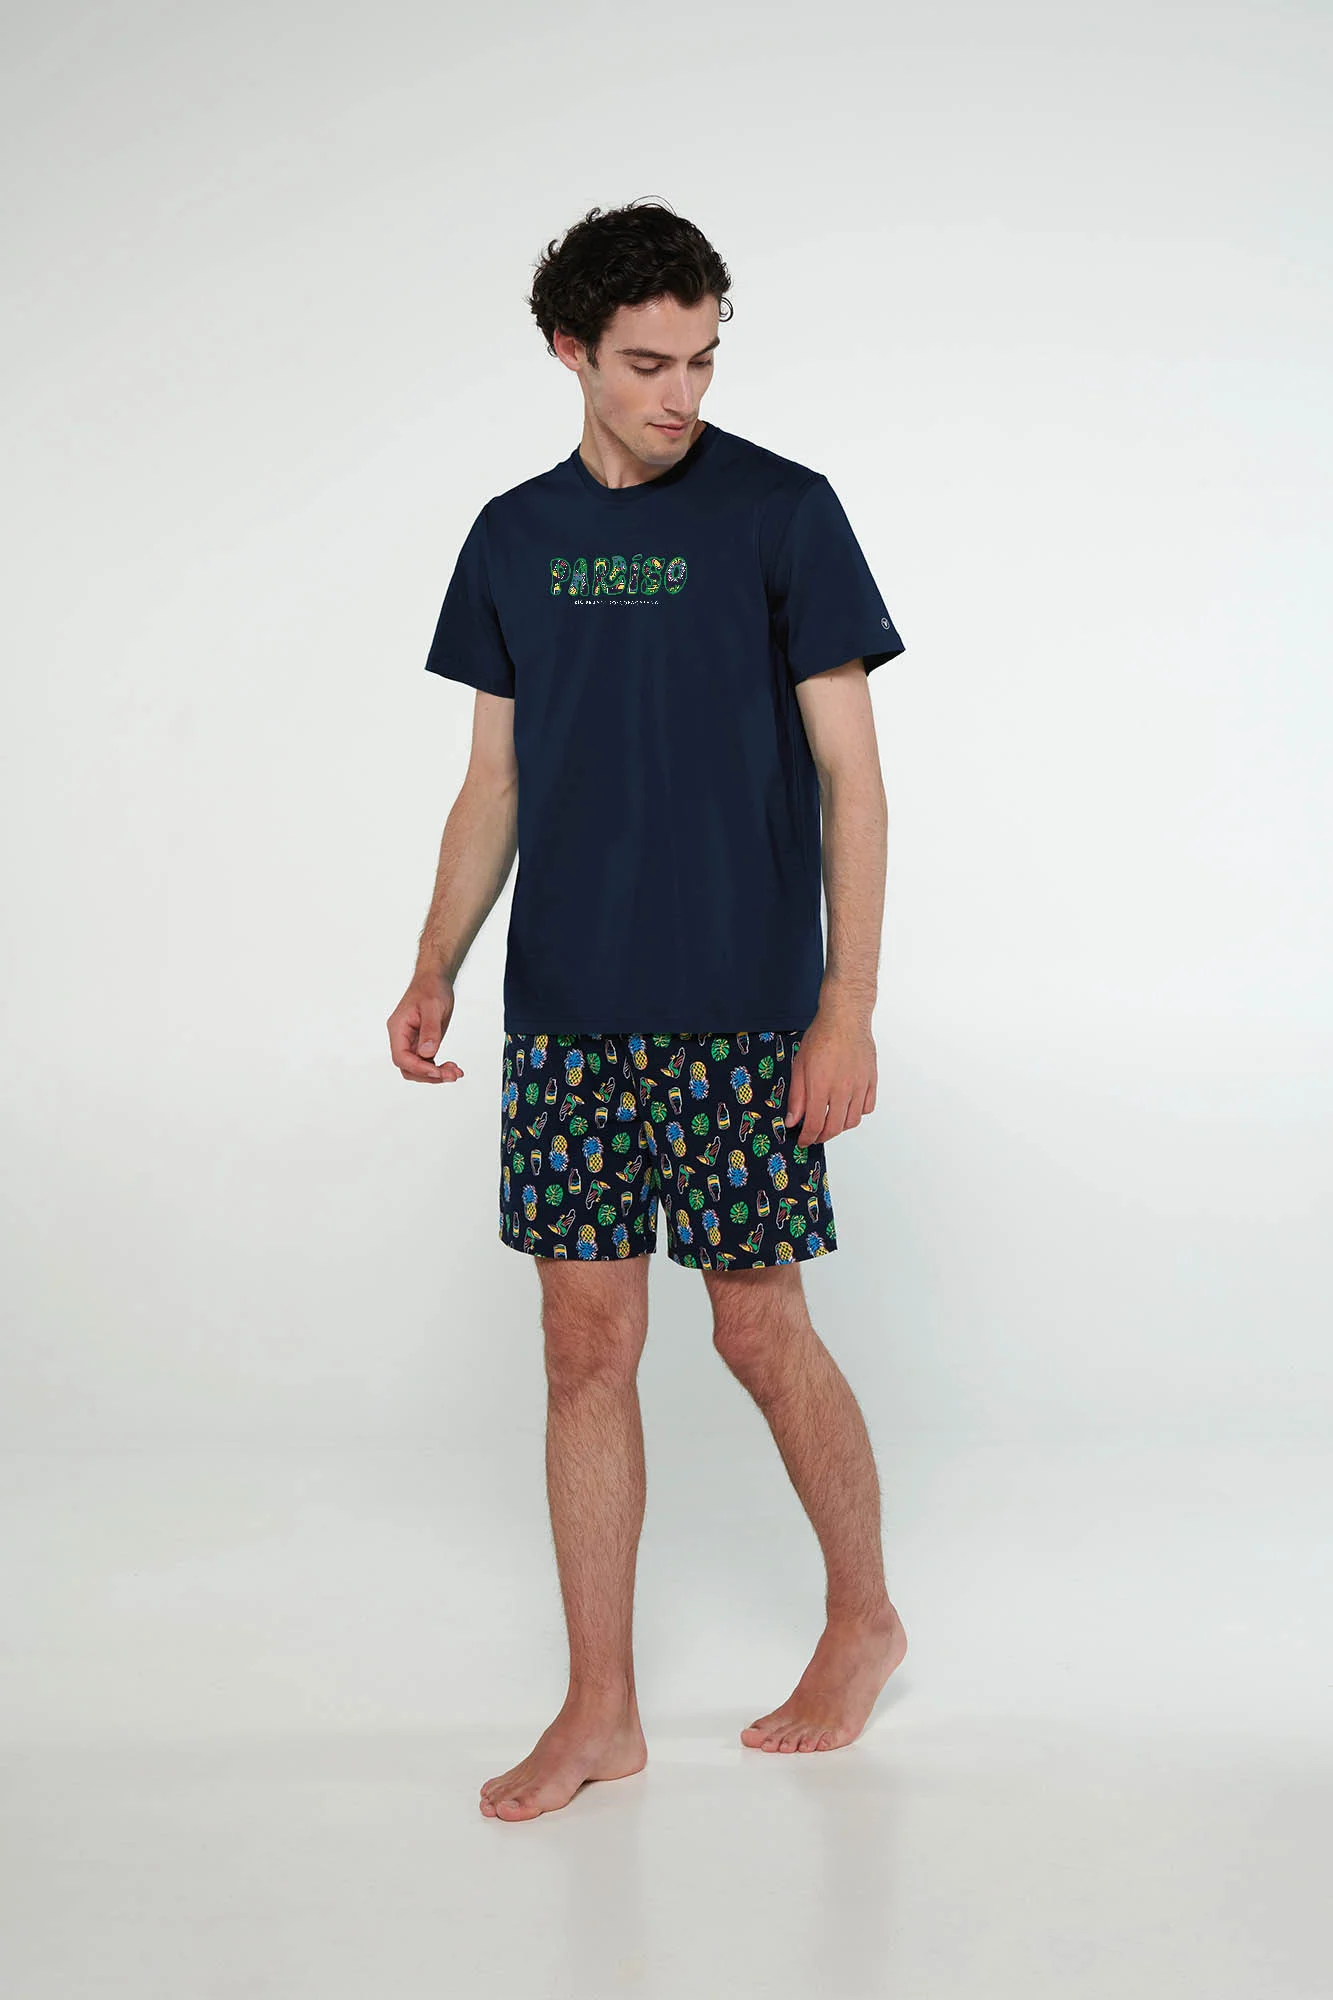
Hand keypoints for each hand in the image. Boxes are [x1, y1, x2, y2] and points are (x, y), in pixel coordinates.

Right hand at [387, 971, 463, 1084]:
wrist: (435, 979)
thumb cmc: (431, 988)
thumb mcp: (433, 1007)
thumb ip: (430, 1031)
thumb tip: (427, 1053)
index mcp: (398, 1028)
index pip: (401, 1057)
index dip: (418, 1068)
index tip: (437, 1072)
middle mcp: (401, 1037)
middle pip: (408, 1067)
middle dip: (429, 1075)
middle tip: (451, 1075)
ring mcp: (411, 1041)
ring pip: (418, 1067)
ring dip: (436, 1074)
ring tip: (455, 1072)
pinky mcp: (421, 1043)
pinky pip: (426, 1062)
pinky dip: (439, 1068)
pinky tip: (452, 1068)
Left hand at [786, 1003, 876, 1146]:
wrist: (845, 1019)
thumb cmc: (821, 1037)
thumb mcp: (799, 1065)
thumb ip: (796, 1096)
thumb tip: (793, 1120)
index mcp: (821, 1086)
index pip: (814, 1124)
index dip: (807, 1137)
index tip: (803, 1140)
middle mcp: (843, 1089)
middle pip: (834, 1128)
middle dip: (822, 1137)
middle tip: (814, 1135)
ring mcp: (860, 1086)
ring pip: (852, 1121)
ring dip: (840, 1127)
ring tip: (830, 1122)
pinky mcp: (871, 1081)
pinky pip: (868, 1107)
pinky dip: (858, 1113)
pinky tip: (848, 1108)